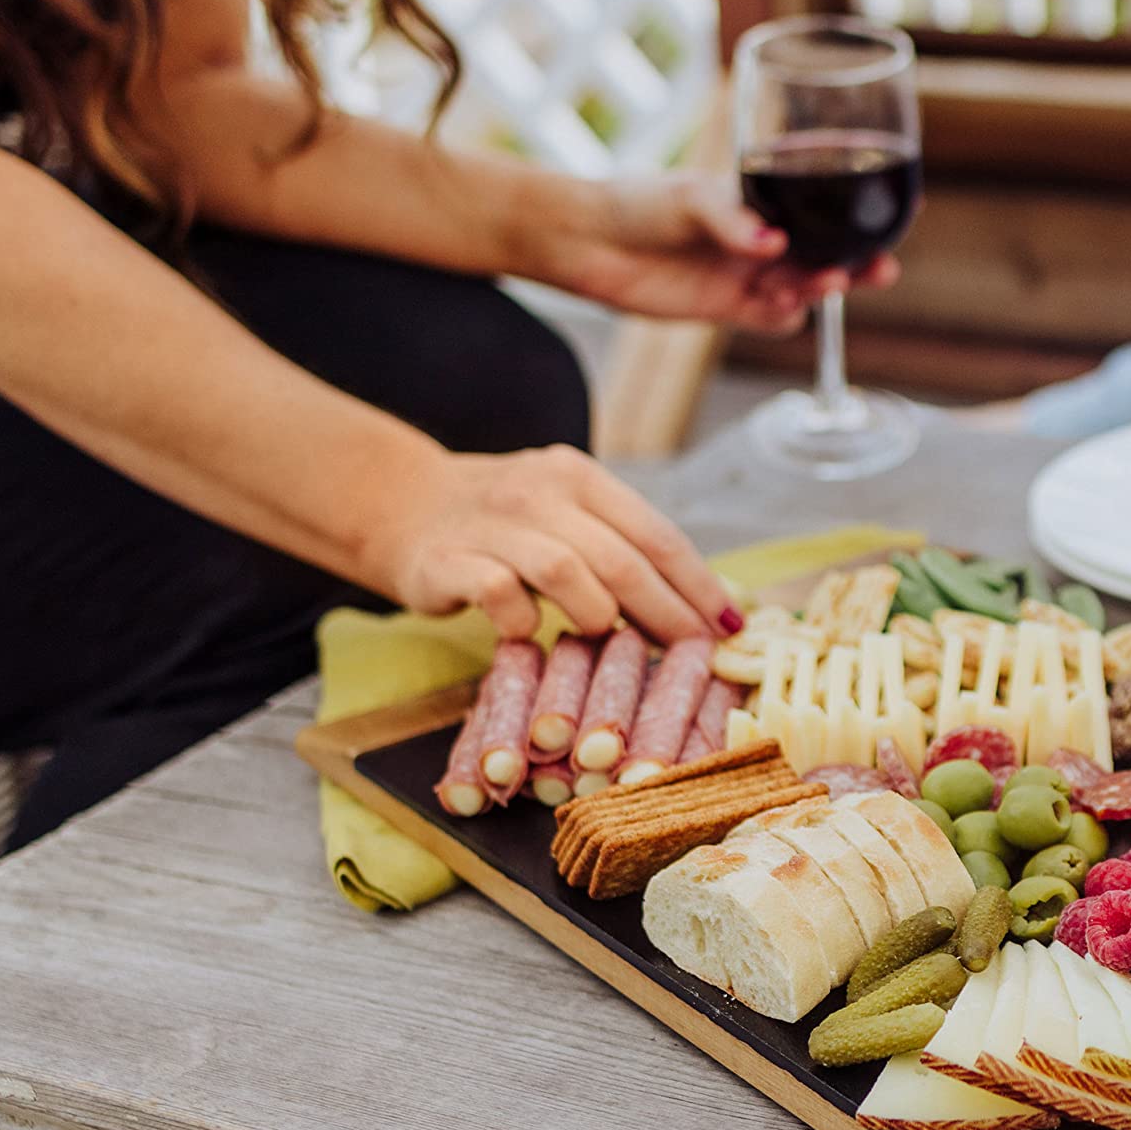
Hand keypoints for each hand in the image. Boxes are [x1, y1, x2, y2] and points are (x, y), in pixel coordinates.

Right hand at [364, 442, 735, 644]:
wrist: (402, 504)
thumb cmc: (505, 523)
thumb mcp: (566, 515)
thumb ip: (621, 546)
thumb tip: (703, 605)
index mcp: (580, 478)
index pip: (655, 533)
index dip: (697, 583)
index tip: (728, 623)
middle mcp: (539, 493)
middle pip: (620, 558)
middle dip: (665, 611)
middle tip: (690, 651)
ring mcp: (492, 525)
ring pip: (564, 571)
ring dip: (596, 614)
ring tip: (606, 639)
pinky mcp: (447, 560)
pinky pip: (500, 594)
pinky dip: (524, 619)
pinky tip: (530, 633)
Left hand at [549, 171, 900, 333]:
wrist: (587, 243)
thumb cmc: (638, 203)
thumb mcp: (689, 198)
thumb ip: (732, 220)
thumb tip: (773, 246)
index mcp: (763, 198)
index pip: (826, 203)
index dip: (864, 209)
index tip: (903, 207)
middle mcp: (764, 237)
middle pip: (829, 252)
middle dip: (859, 261)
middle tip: (880, 266)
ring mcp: (748, 274)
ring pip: (806, 287)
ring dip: (823, 287)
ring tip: (825, 281)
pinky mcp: (727, 309)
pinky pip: (772, 319)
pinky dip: (785, 315)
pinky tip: (784, 305)